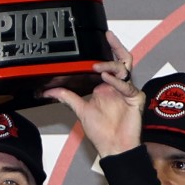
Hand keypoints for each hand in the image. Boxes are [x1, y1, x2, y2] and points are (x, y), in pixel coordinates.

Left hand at [43, 32, 141, 156]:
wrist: (113, 148)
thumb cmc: (101, 132)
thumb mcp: (80, 110)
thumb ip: (67, 97)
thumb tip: (49, 91)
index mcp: (106, 86)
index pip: (108, 63)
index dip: (105, 51)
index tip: (98, 40)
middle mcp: (118, 86)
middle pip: (122, 60)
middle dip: (116, 46)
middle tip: (108, 37)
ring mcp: (127, 91)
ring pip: (125, 69)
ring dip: (111, 65)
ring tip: (97, 66)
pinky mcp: (136, 99)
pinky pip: (128, 86)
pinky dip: (117, 82)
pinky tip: (106, 79)